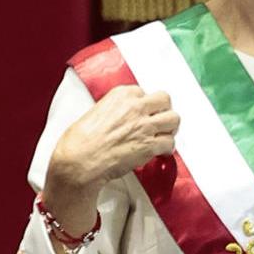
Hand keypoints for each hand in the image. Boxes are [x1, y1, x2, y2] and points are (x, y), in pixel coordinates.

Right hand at [41, 86, 178, 231]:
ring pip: (174, 119)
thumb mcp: (96, 111)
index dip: (145, 105)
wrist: (79, 161)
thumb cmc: (80, 141)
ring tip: (163, 135)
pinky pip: (170, 143)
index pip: (145, 92)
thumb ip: (115, 109)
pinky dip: (167, 148)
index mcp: (121, 95)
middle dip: (163, 111)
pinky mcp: (149, 145)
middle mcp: (136, 107)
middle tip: (159, 121)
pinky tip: (160, 151)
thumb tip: (123, 115)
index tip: (143, 113)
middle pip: (164, 100)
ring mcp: (145, 126)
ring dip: (169, 128)